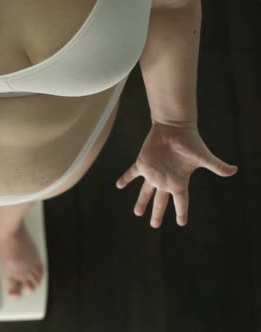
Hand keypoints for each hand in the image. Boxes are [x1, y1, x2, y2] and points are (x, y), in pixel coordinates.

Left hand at [115, 121, 237, 227]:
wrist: (174, 127)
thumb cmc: (189, 141)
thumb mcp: (202, 156)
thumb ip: (215, 165)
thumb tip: (233, 170)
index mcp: (179, 181)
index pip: (181, 201)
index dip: (181, 212)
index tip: (181, 222)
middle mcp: (165, 180)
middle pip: (161, 201)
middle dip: (157, 213)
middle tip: (154, 225)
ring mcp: (153, 172)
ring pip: (146, 191)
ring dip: (141, 201)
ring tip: (137, 213)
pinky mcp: (143, 163)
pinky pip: (132, 173)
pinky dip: (125, 179)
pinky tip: (119, 185)